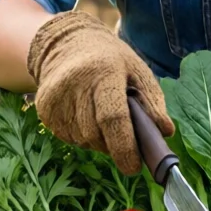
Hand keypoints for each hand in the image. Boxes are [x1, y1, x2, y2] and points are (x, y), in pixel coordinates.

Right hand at [26, 11, 173, 174]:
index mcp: (103, 73)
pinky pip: (69, 137)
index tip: (134, 167)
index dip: (124, 147)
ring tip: (103, 117)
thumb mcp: (138, 71)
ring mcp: (56, 98)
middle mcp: (75, 85)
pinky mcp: (45, 110)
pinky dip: (83, 135)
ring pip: (83, 140)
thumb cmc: (110, 60)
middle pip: (96, 135)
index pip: (112, 117)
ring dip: (99, 140)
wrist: (66, 43)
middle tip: (124, 135)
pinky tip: (86, 115)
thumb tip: (165, 131)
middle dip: (114, 145)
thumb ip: (153, 101)